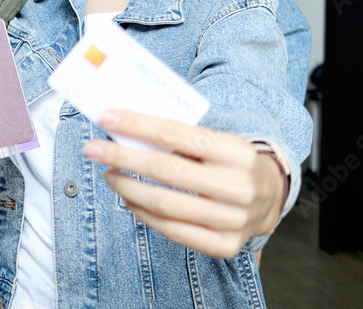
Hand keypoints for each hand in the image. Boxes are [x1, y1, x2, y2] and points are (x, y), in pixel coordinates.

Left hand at [83, 109, 284, 258]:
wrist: (269, 196)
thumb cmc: (228, 161)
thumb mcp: (215, 140)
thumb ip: (178, 135)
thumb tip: (125, 126)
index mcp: (236, 151)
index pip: (176, 134)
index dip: (138, 124)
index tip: (106, 118)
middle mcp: (238, 186)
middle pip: (166, 170)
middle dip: (122, 157)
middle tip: (93, 149)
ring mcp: (233, 219)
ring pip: (164, 203)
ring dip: (127, 187)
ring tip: (109, 175)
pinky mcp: (224, 245)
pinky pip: (171, 230)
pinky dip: (143, 213)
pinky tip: (128, 199)